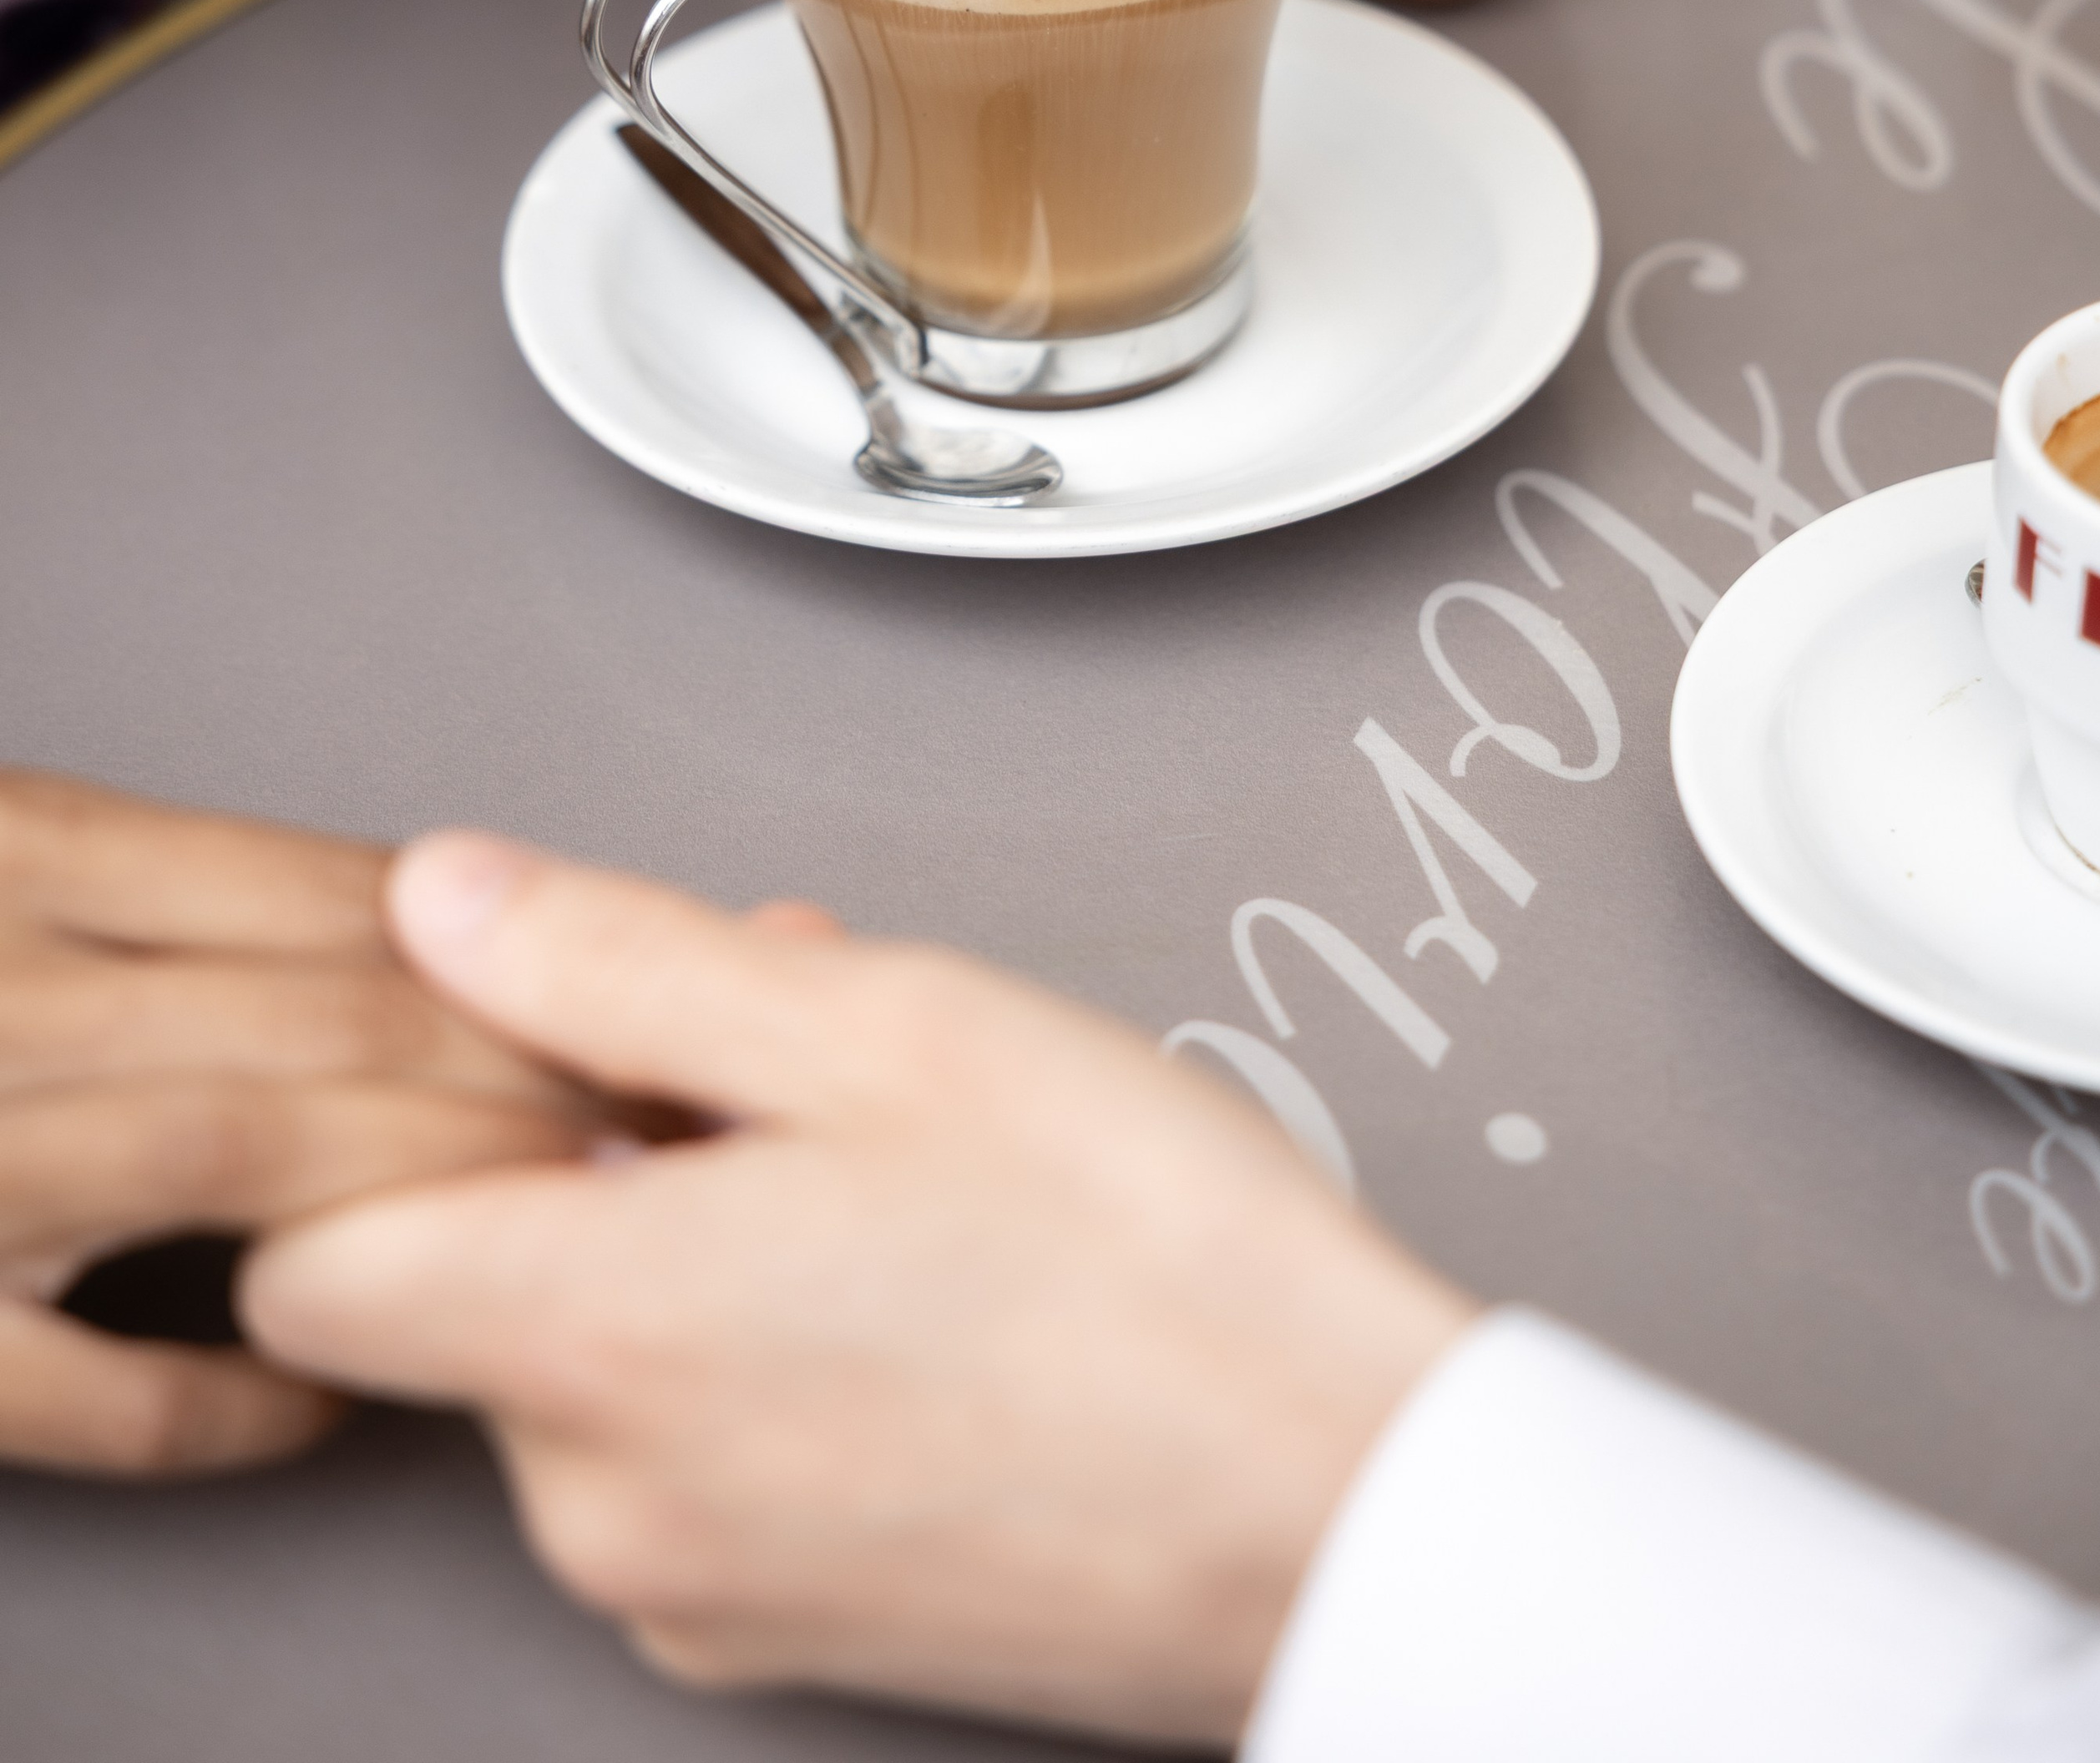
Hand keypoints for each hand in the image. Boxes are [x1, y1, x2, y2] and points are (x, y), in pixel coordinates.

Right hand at [0, 773, 592, 1476]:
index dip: (514, 954)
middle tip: (659, 1114)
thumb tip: (400, 915)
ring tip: (561, 1223)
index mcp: (25, 847)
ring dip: (432, 1192)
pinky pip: (100, 1391)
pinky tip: (324, 1384)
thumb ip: (137, 882)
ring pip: (248, 1157)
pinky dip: (233, 1400)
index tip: (634, 990)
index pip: (333, 896)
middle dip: (525, 1070)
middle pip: (326, 1015)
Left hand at [245, 838, 1472, 1744]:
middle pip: (473, 1290)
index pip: (306, 1253)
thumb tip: (444, 903)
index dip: (387, 1127)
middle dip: (590, 1151)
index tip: (509, 1050)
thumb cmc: (1150, 1272)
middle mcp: (603, 1502)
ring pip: (596, 1366)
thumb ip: (615, 957)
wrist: (1349, 1514)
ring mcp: (693, 1592)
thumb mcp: (878, 1021)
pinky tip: (914, 1276)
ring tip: (884, 1160)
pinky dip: (754, 1355)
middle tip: (781, 1063)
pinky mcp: (785, 1638)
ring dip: (689, 1240)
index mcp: (592, 1335)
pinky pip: (693, 1460)